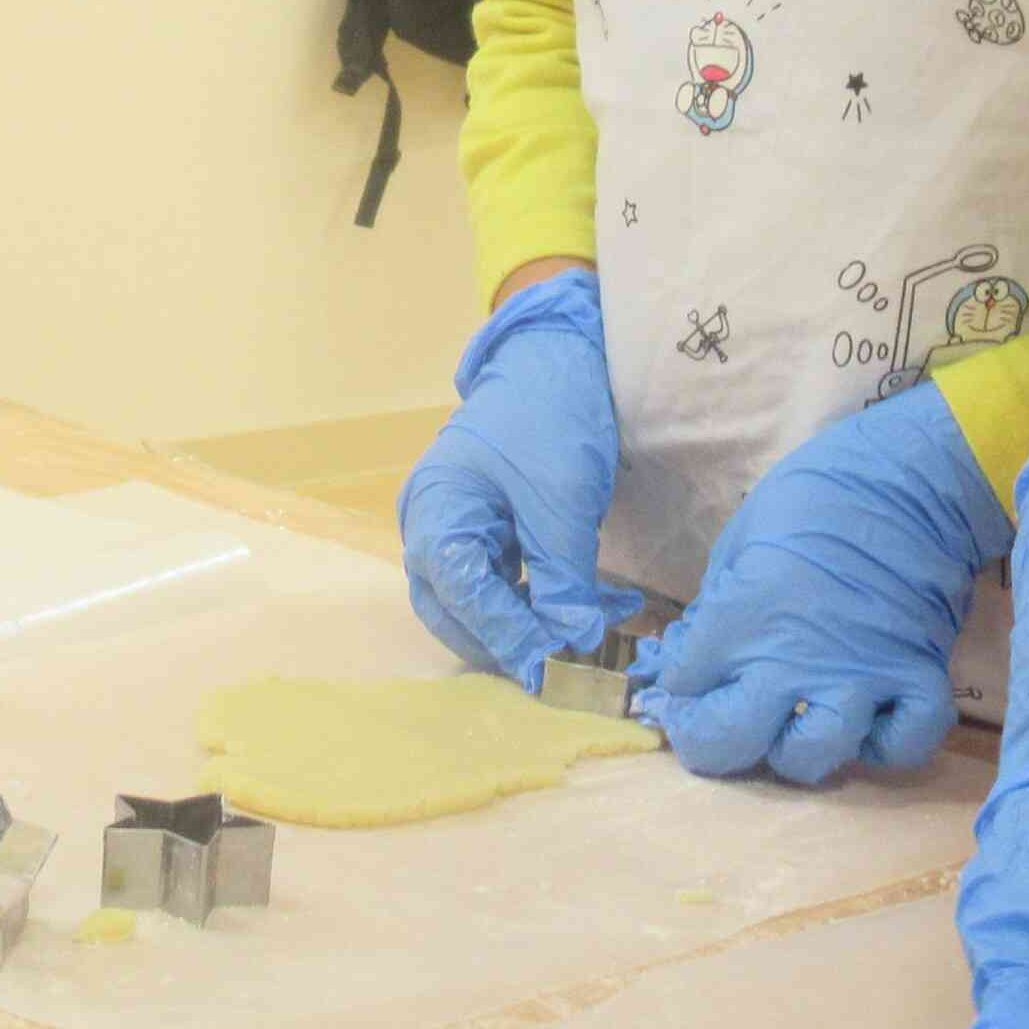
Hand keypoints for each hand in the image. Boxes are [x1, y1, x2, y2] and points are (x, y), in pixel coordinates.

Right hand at [396, 268, 636, 688]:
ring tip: (594, 630)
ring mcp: (460, 530)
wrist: (561, 358)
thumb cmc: (550, 415)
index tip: (548, 670)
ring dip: (534, 625)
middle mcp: (435, 524)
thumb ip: (561, 576)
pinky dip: (543, 601)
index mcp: (437, 508)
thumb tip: (573, 642)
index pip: (460, 590)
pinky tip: (591, 608)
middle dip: (511, 641)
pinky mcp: (489, 533)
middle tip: (565, 667)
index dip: (504, 634)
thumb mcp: (561, 499)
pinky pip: (505, 583)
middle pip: (457, 609)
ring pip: (483, 603)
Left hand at [642, 383, 1005, 783]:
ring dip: (795, 751)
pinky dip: (884, 745)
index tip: (685, 683)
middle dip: (714, 741)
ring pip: (813, 757)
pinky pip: (902, 746)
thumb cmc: (817, 495)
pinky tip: (868, 723)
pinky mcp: (919, 678)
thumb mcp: (742, 538)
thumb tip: (695, 655)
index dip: (677, 691)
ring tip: (794, 725)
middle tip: (720, 722)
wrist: (913, 477)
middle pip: (734, 742)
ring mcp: (862, 676)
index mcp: (743, 615)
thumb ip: (718, 606)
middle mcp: (795, 659)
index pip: (684, 687)